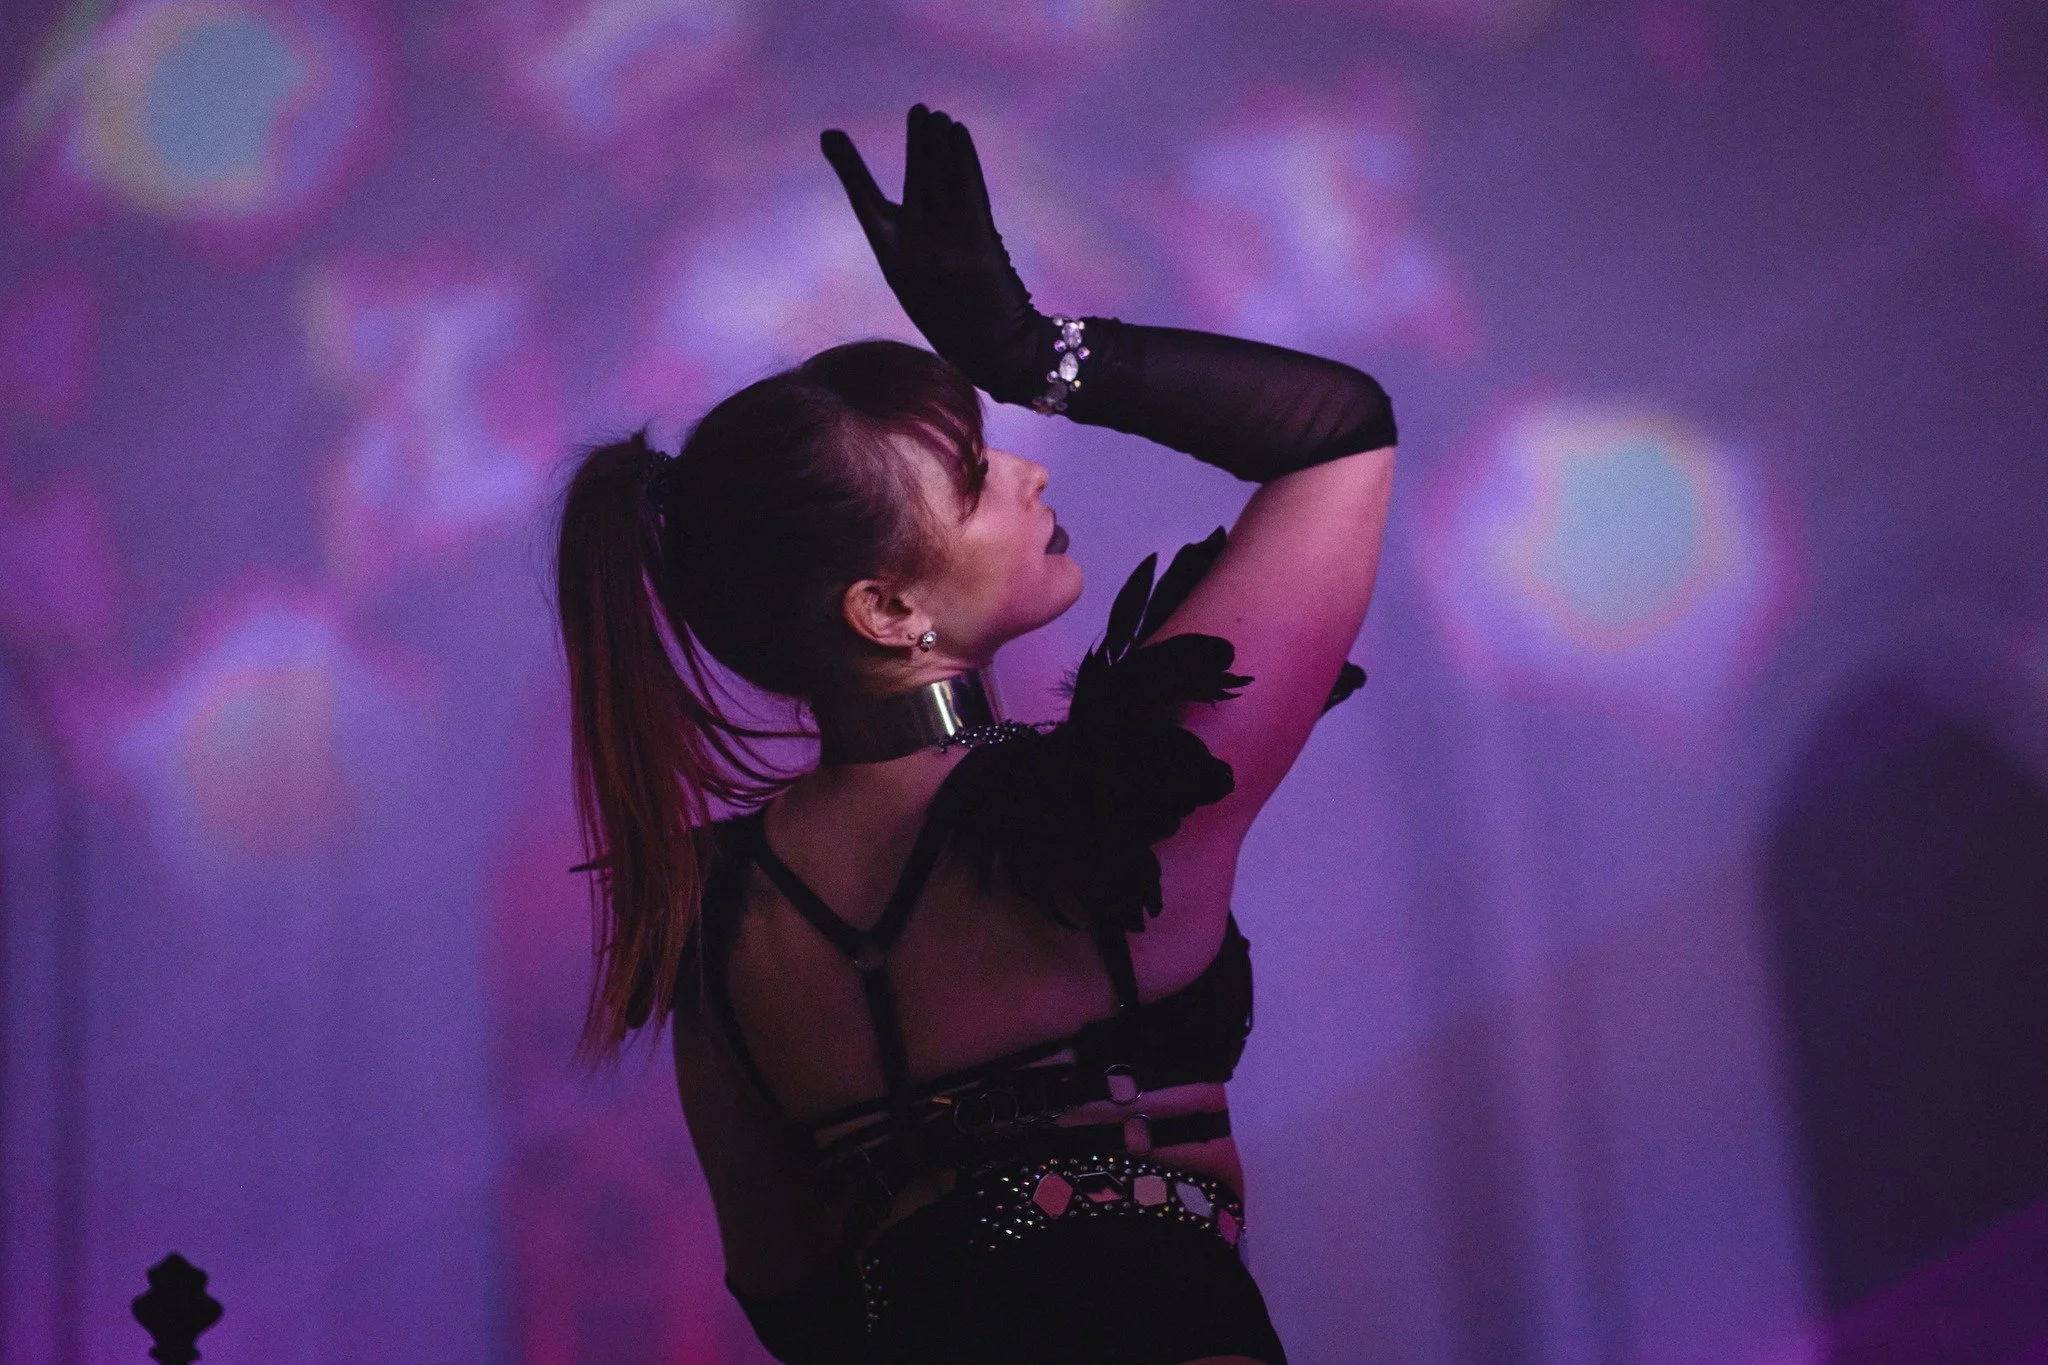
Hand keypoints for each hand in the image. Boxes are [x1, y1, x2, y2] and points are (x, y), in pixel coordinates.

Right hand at [821, 105, 1046, 403]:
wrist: (995, 356)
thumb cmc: (959, 329)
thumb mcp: (924, 294)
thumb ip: (914, 255)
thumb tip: (904, 222)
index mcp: (893, 261)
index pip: (863, 202)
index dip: (848, 167)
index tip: (831, 136)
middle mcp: (915, 247)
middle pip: (913, 180)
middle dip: (916, 143)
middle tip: (919, 111)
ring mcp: (945, 244)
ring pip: (940, 178)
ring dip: (939, 142)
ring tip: (937, 116)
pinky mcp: (978, 241)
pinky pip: (968, 187)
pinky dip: (962, 157)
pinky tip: (957, 131)